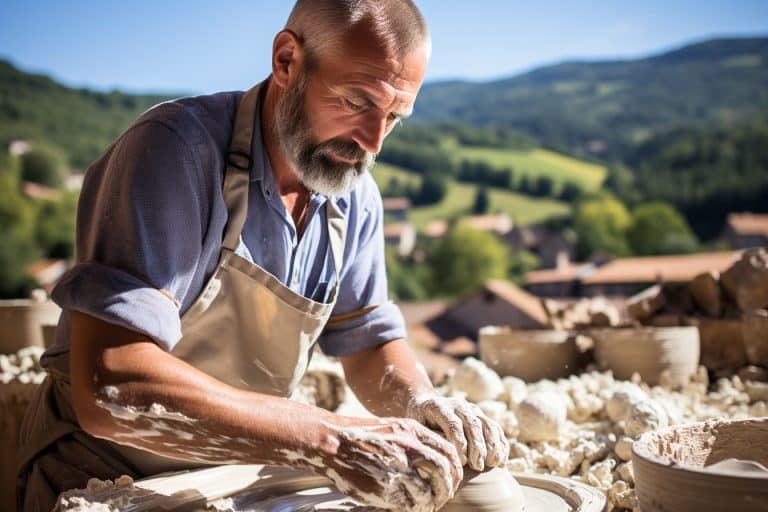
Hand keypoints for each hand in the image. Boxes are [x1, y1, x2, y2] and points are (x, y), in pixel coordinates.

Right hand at [320, 416, 462, 510]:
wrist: (331, 441)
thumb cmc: (362, 436)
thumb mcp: (393, 427)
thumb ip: (415, 440)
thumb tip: (439, 458)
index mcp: (411, 431)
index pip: (448, 451)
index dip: (455, 467)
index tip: (453, 477)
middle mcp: (406, 448)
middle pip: (443, 470)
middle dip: (449, 486)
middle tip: (446, 494)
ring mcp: (395, 468)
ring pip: (429, 490)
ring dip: (434, 500)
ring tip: (430, 503)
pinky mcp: (383, 486)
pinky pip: (409, 503)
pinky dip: (415, 507)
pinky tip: (414, 507)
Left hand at [406, 394, 508, 470]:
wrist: (424, 405)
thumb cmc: (419, 424)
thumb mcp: (417, 429)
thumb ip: (430, 440)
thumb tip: (444, 458)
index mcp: (438, 407)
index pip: (453, 424)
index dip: (459, 443)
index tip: (462, 461)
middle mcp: (457, 404)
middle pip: (473, 425)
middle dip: (478, 447)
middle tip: (477, 466)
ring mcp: (471, 409)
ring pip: (487, 425)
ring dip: (492, 446)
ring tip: (491, 464)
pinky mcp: (481, 415)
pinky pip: (495, 428)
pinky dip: (501, 444)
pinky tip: (501, 461)